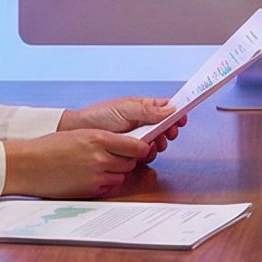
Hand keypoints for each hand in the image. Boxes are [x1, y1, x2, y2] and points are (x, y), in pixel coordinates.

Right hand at [2, 128, 149, 198]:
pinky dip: (104, 183)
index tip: (142, 147)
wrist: (28, 164)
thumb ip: (104, 139)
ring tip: (98, 167)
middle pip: (130, 162)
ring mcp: (96, 176)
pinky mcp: (90, 191)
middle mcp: (100, 158)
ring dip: (115, 173)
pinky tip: (90, 176)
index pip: (135, 146)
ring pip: (121, 176)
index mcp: (99, 138)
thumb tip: (125, 145)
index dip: (141, 147)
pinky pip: (108, 188)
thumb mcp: (80, 135)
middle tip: (116, 157)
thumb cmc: (50, 146)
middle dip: (127, 160)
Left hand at [60, 96, 182, 159]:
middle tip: (169, 134)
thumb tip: (169, 109)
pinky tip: (143, 153)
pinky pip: (147, 154)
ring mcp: (138, 138)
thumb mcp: (124, 109)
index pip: (166, 109)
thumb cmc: (98, 116)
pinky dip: (148, 154)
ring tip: (155, 143)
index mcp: (143, 107)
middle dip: (170, 131)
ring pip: (159, 142)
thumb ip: (147, 110)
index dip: (176, 113)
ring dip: (160, 143)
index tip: (182, 119)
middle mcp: (143, 122)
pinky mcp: (132, 152)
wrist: (79, 133)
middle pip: (166, 127)